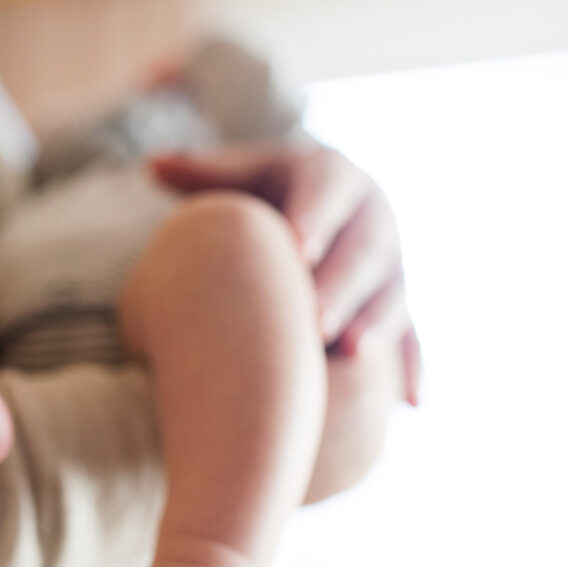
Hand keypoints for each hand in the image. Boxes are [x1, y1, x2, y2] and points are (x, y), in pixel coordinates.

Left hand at [151, 145, 419, 405]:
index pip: (328, 192)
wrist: (315, 208)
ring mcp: (391, 264)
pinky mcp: (397, 304)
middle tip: (315, 320)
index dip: (316, 218)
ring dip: (376, 324)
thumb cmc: (264, 193)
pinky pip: (412, 338)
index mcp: (334, 176)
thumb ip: (205, 172)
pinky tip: (412, 402)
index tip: (295, 247)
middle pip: (364, 250)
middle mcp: (372, 217)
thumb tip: (154, 164)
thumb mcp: (242, 175)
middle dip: (343, 285)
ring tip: (350, 353)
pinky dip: (414, 368)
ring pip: (391, 295)